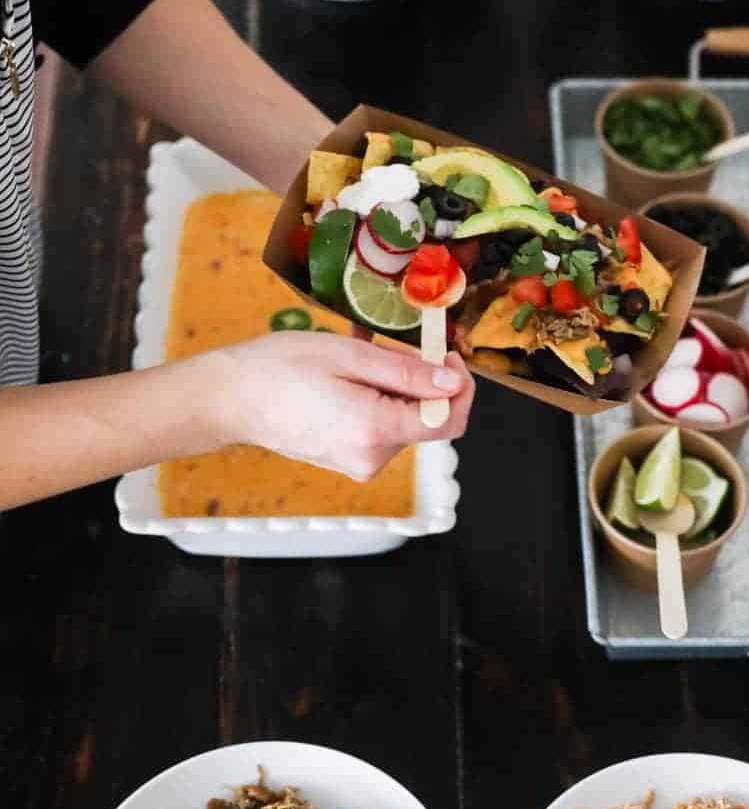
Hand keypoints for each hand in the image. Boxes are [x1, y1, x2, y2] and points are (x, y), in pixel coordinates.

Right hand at [204, 332, 474, 480]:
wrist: (229, 399)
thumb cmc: (278, 369)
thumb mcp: (348, 354)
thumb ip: (407, 371)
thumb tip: (451, 382)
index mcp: (375, 430)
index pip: (449, 420)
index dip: (459, 385)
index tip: (446, 353)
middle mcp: (373, 457)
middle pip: (427, 418)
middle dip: (421, 379)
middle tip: (392, 345)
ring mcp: (360, 463)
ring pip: (405, 420)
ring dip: (396, 384)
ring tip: (360, 357)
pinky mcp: (350, 460)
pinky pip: (383, 426)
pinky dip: (379, 398)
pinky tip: (349, 376)